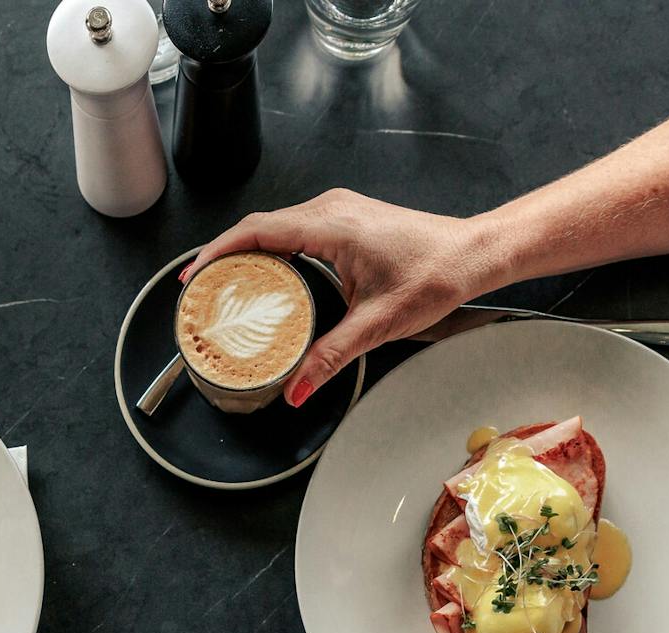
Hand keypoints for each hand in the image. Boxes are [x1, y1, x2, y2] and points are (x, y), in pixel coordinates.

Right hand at [184, 189, 504, 405]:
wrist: (474, 253)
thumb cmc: (438, 273)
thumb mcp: (378, 324)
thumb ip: (330, 357)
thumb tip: (297, 387)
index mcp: (332, 225)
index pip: (256, 231)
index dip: (217, 252)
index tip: (194, 275)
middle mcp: (331, 209)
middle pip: (258, 227)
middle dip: (224, 257)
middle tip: (201, 291)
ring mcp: (338, 211)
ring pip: (275, 227)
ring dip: (247, 253)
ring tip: (225, 286)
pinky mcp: (345, 220)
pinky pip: (293, 230)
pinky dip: (271, 251)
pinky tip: (265, 277)